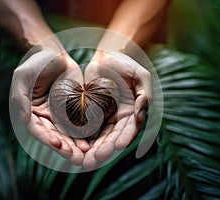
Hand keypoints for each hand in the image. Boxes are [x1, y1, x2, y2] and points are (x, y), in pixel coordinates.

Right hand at [10, 49, 88, 164]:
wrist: (55, 54)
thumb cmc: (36, 64)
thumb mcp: (22, 76)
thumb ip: (20, 97)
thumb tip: (25, 119)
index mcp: (31, 113)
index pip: (37, 130)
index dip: (46, 139)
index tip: (58, 144)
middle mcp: (45, 119)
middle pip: (54, 137)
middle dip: (65, 148)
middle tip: (76, 158)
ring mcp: (60, 116)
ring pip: (68, 135)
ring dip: (77, 146)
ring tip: (86, 155)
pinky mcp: (74, 111)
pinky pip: (81, 124)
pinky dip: (87, 134)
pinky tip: (95, 141)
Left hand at [82, 51, 151, 168]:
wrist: (106, 55)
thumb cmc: (126, 64)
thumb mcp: (141, 76)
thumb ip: (145, 95)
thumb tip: (140, 114)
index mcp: (131, 112)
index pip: (129, 129)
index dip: (124, 138)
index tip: (118, 146)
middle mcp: (117, 118)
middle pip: (111, 137)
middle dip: (105, 149)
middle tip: (96, 159)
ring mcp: (103, 116)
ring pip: (97, 136)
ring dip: (91, 149)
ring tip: (84, 160)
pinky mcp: (89, 111)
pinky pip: (84, 125)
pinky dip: (80, 137)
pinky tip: (75, 146)